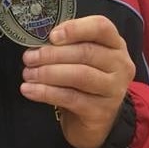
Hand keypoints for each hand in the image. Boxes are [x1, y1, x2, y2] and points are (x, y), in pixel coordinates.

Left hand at [20, 16, 134, 147]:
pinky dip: (46, 92)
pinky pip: (71, 98)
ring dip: (48, 73)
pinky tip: (29, 90)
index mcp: (115, 44)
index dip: (75, 28)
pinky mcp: (102, 111)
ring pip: (79, 75)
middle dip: (52, 54)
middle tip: (29, 58)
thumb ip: (66, 46)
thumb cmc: (82, 82)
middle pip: (86, 52)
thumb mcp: (79, 58)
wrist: (93, 121)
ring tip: (28, 74)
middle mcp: (120, 65)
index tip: (52, 36)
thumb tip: (38, 42)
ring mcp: (114, 89)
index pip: (101, 27)